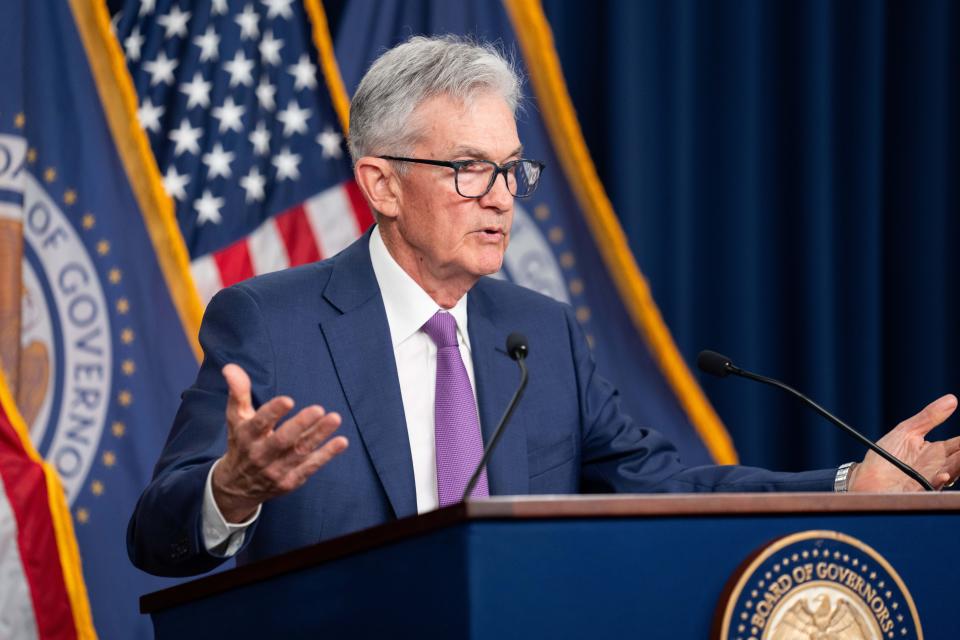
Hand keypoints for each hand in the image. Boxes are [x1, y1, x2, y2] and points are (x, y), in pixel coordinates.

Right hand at [211, 364, 347, 521]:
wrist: (236, 486)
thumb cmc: (241, 442)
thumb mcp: (236, 418)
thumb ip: (238, 392)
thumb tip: (231, 367)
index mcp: (247, 436)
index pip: (259, 423)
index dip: (273, 412)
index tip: (288, 400)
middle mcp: (260, 454)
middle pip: (282, 440)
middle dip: (300, 425)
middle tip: (319, 408)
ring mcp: (276, 470)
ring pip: (300, 452)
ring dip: (318, 435)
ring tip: (335, 418)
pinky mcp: (290, 481)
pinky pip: (310, 467)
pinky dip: (326, 455)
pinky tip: (341, 441)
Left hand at [849, 394, 959, 491]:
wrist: (864, 477)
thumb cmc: (885, 455)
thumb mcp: (906, 431)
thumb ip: (929, 417)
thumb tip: (952, 399)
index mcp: (937, 451)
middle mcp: (939, 466)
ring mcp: (930, 479)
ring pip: (953, 473)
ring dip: (959, 466)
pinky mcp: (918, 490)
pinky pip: (932, 487)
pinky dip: (938, 481)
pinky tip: (944, 475)